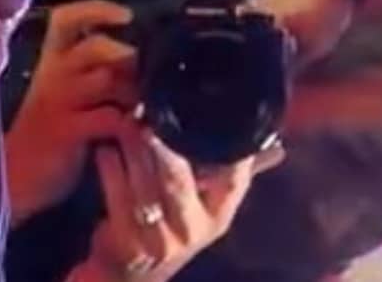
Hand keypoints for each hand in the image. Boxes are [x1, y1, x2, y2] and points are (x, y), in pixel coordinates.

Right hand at [5, 0, 139, 224]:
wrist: (15, 177)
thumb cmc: (46, 133)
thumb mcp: (61, 94)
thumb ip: (90, 73)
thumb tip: (136, 60)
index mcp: (50, 61)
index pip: (66, 20)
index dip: (96, 10)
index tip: (126, 15)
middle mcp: (52, 75)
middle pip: (95, 47)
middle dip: (129, 58)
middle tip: (145, 78)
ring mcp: (57, 102)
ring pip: (105, 78)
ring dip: (135, 91)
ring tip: (144, 106)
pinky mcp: (65, 131)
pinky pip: (109, 118)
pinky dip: (132, 123)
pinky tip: (138, 131)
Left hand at [67, 131, 280, 281]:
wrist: (129, 275)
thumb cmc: (170, 228)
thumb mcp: (204, 207)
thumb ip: (230, 175)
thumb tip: (276, 147)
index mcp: (217, 217)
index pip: (232, 182)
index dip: (228, 152)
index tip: (215, 117)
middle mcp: (193, 230)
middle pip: (179, 182)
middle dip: (164, 148)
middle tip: (150, 116)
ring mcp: (160, 239)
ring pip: (146, 187)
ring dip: (134, 152)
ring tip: (126, 123)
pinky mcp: (128, 242)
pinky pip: (118, 198)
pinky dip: (111, 170)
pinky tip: (106, 149)